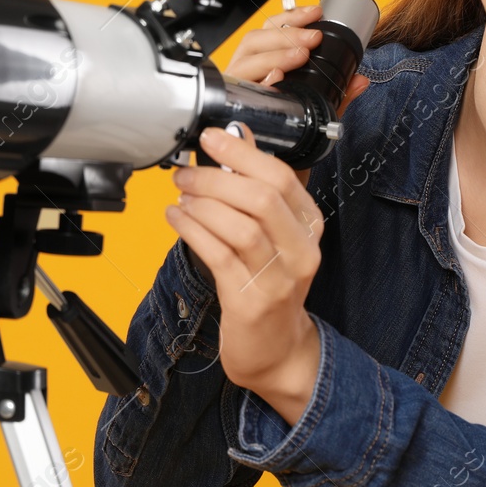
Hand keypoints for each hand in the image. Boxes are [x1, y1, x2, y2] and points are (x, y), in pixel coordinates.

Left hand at [164, 121, 326, 423]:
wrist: (276, 349)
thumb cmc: (270, 285)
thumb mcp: (272, 234)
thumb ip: (256, 186)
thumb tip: (236, 136)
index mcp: (309, 226)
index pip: (281, 177)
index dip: (242, 153)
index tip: (211, 139)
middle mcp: (301, 251)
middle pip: (261, 199)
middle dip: (217, 179)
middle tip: (185, 174)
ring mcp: (278, 279)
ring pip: (240, 227)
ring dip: (202, 205)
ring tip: (180, 197)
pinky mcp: (250, 302)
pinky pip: (218, 256)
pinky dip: (192, 231)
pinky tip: (177, 219)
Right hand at [224, 2, 370, 189]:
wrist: (270, 188)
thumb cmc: (286, 154)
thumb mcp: (316, 121)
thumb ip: (337, 99)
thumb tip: (361, 80)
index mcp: (263, 74)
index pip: (270, 34)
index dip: (291, 19)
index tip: (315, 13)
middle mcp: (244, 80)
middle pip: (255, 41)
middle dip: (285, 34)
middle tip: (313, 39)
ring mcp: (234, 93)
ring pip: (245, 59)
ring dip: (275, 53)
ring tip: (301, 55)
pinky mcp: (226, 109)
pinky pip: (236, 88)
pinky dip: (257, 78)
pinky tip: (274, 79)